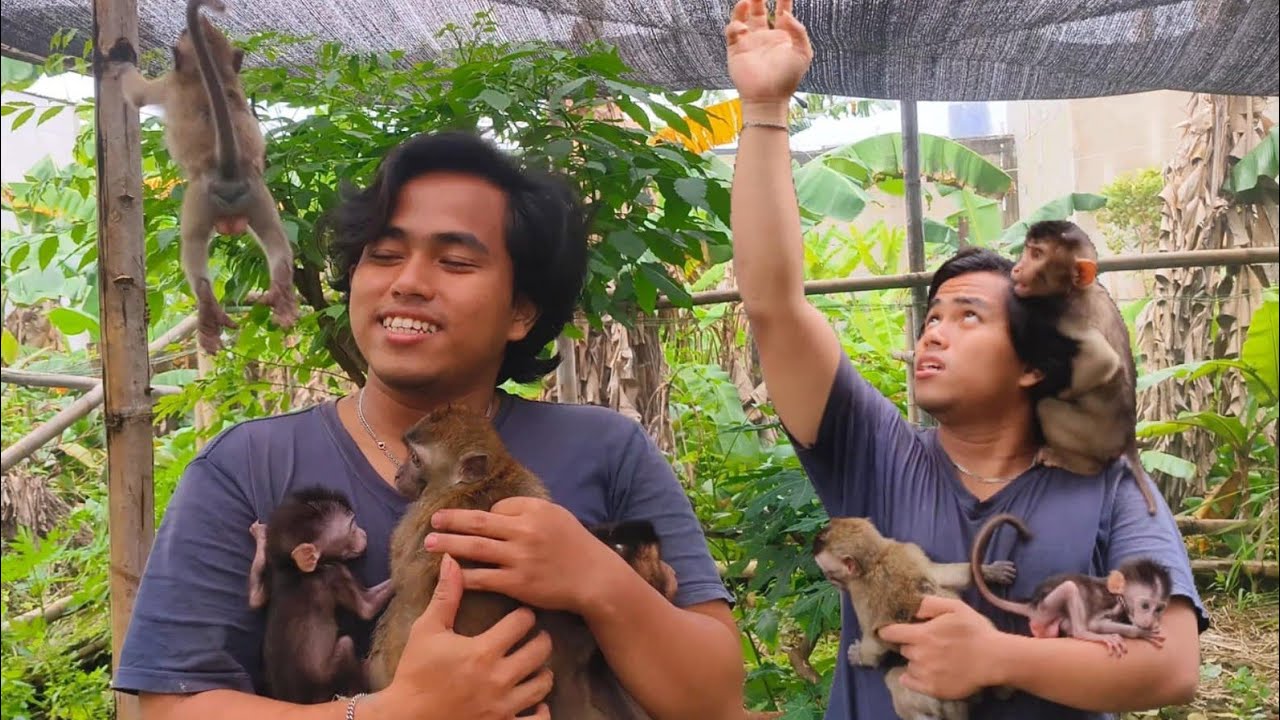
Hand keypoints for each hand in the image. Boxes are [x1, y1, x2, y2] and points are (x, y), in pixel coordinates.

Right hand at [367, 554, 553, 719]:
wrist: (404, 717)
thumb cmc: (415, 672)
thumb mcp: (427, 630)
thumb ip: (445, 596)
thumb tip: (452, 560)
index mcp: (483, 651)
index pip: (522, 622)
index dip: (524, 615)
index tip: (520, 615)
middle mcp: (499, 679)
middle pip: (540, 650)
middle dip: (540, 639)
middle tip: (534, 636)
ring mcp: (503, 707)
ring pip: (543, 684)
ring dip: (542, 672)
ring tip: (534, 665)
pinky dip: (541, 711)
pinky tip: (534, 702)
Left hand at [426, 496, 624, 614]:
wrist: (594, 578)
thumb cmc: (575, 545)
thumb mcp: (556, 516)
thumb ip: (527, 511)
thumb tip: (494, 514)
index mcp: (534, 511)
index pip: (498, 508)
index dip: (483, 515)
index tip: (473, 522)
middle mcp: (524, 531)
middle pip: (478, 523)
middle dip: (451, 521)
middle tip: (432, 521)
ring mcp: (519, 558)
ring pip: (475, 549)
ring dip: (449, 545)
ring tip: (430, 543)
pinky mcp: (517, 583)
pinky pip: (483, 578)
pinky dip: (464, 575)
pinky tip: (450, 574)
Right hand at [724, 0, 812, 104]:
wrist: (768, 97)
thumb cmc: (787, 78)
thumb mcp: (803, 53)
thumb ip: (798, 31)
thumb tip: (785, 14)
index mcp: (782, 36)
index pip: (782, 11)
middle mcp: (765, 36)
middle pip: (760, 10)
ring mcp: (749, 42)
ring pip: (744, 17)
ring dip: (743, 6)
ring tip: (746, 0)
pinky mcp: (736, 49)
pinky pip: (732, 31)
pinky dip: (735, 25)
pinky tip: (743, 29)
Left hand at [877, 595, 1004, 699]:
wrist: (995, 659)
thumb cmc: (975, 630)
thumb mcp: (955, 607)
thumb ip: (929, 604)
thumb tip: (910, 606)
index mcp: (922, 635)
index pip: (890, 633)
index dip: (888, 630)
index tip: (892, 630)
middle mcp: (919, 655)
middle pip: (904, 649)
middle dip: (911, 644)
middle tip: (927, 642)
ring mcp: (925, 674)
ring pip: (910, 665)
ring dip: (916, 660)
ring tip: (934, 657)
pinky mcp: (932, 689)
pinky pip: (910, 683)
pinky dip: (913, 677)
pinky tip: (926, 671)